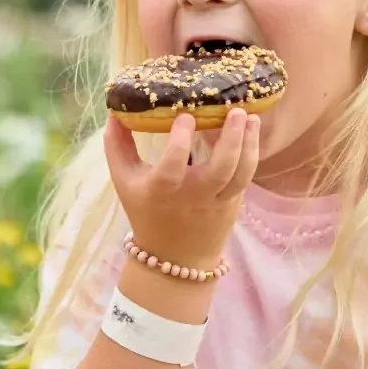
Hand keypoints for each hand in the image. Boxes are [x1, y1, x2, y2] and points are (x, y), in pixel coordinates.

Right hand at [104, 109, 259, 267]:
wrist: (174, 257)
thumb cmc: (145, 210)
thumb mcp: (123, 180)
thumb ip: (117, 145)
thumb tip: (116, 110)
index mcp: (161, 191)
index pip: (173, 166)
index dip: (180, 141)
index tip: (186, 116)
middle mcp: (193, 197)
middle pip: (221, 170)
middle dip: (231, 139)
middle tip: (236, 110)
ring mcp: (217, 202)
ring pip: (241, 174)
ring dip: (249, 144)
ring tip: (252, 117)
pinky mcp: (233, 204)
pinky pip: (245, 177)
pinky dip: (251, 153)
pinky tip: (251, 130)